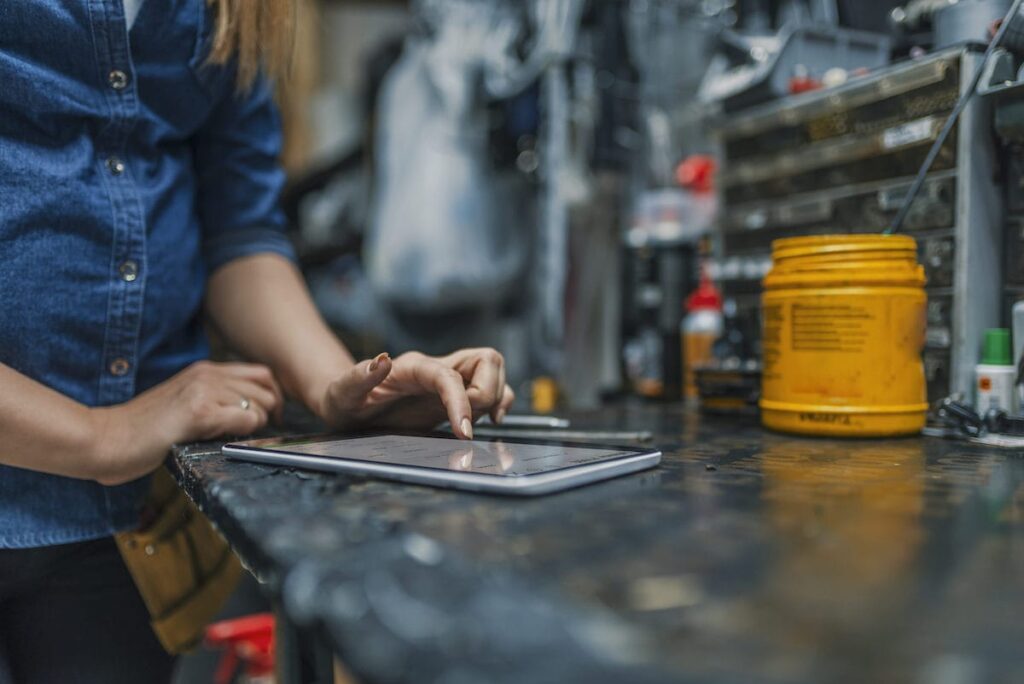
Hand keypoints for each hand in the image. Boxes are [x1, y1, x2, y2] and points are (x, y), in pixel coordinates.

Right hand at [90, 361, 281, 484]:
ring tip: (227, 436)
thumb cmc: (141, 431)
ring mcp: (204, 390)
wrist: (106, 439)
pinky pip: (247, 420)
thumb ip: (215, 400)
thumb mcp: (184, 404)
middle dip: (267, 415)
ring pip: (260, 405)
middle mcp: (207, 374)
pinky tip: (218, 438)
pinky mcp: (199, 411)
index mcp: (205, 370)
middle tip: (250, 433)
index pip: (261, 374)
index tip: (267, 419)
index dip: (271, 397)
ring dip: (253, 426)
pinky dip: (243, 433)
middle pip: (267, 389)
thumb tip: (253, 413)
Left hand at [317, 348, 514, 438]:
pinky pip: (491, 387)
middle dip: (487, 392)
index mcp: (413, 367)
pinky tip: (490, 421)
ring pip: (493, 369)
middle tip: (469, 425)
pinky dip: (499, 400)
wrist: (348, 405)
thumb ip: (358, 377)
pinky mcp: (455, 395)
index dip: (462, 401)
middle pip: (485, 359)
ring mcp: (448, 380)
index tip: (464, 433)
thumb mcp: (342, 392)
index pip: (449, 376)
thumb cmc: (343, 399)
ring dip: (497, 394)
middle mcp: (436, 368)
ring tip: (486, 422)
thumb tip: (381, 360)